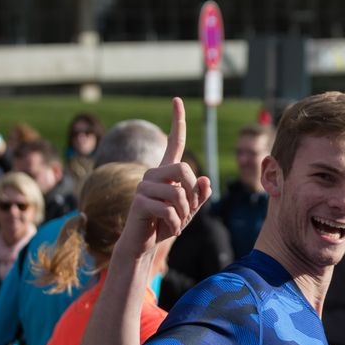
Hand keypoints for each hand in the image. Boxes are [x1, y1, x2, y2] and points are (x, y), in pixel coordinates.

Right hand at [116, 98, 212, 257]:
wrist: (143, 245)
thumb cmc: (166, 224)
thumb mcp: (189, 210)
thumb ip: (199, 195)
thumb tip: (204, 178)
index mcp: (166, 172)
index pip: (173, 142)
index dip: (177, 122)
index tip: (177, 100)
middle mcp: (153, 174)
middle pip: (185, 170)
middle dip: (192, 194)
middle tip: (186, 212)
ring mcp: (143, 187)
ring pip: (178, 193)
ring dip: (184, 213)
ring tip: (176, 223)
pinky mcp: (139, 202)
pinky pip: (169, 210)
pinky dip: (176, 224)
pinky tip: (168, 229)